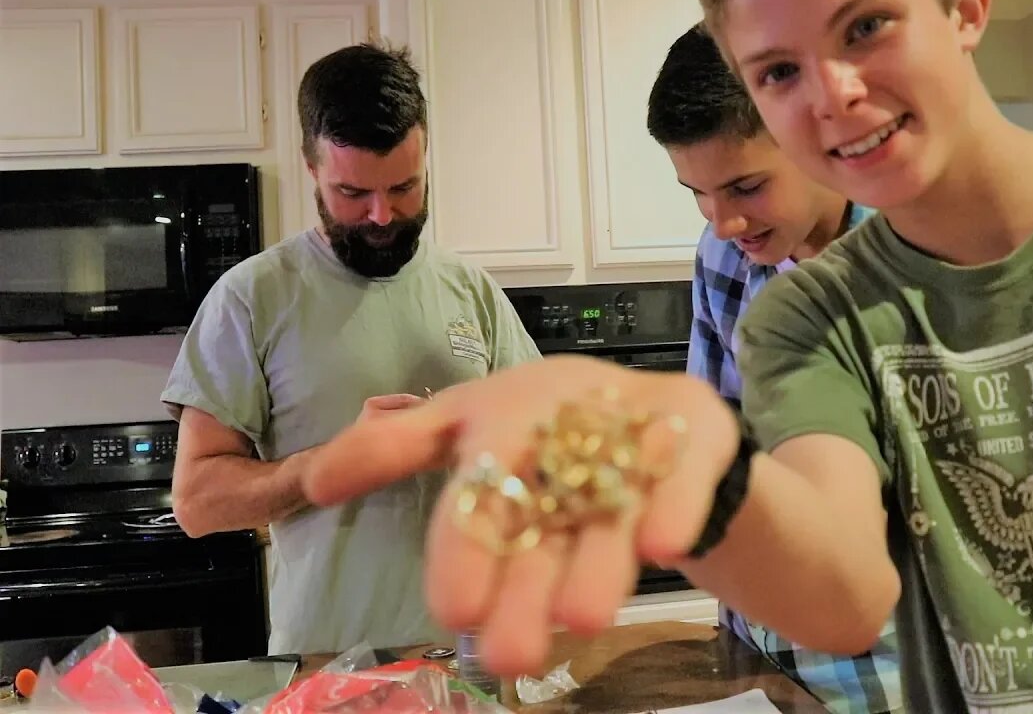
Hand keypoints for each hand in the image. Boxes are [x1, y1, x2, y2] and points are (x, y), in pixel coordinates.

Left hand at [301, 355, 738, 674]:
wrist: (643, 409)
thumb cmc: (540, 426)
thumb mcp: (465, 429)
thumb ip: (394, 448)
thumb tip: (312, 481)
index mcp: (498, 420)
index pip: (475, 490)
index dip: (465, 549)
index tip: (453, 612)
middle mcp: (560, 420)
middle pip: (541, 509)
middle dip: (526, 582)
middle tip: (509, 655)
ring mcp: (627, 421)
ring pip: (609, 496)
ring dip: (596, 557)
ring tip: (582, 619)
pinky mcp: (689, 424)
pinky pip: (680, 465)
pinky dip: (671, 503)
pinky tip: (662, 549)